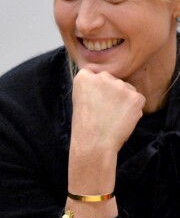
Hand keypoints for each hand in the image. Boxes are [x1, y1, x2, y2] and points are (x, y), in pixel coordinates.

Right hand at [68, 69, 143, 193]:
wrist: (94, 143)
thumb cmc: (84, 125)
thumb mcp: (79, 100)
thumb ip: (92, 88)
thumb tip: (109, 85)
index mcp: (84, 77)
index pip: (93, 75)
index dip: (94, 89)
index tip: (92, 101)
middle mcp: (102, 77)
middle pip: (111, 79)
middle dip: (110, 91)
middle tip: (104, 110)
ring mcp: (120, 85)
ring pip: (125, 88)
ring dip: (122, 99)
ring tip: (112, 116)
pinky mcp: (135, 96)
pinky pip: (137, 99)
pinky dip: (133, 109)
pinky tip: (121, 119)